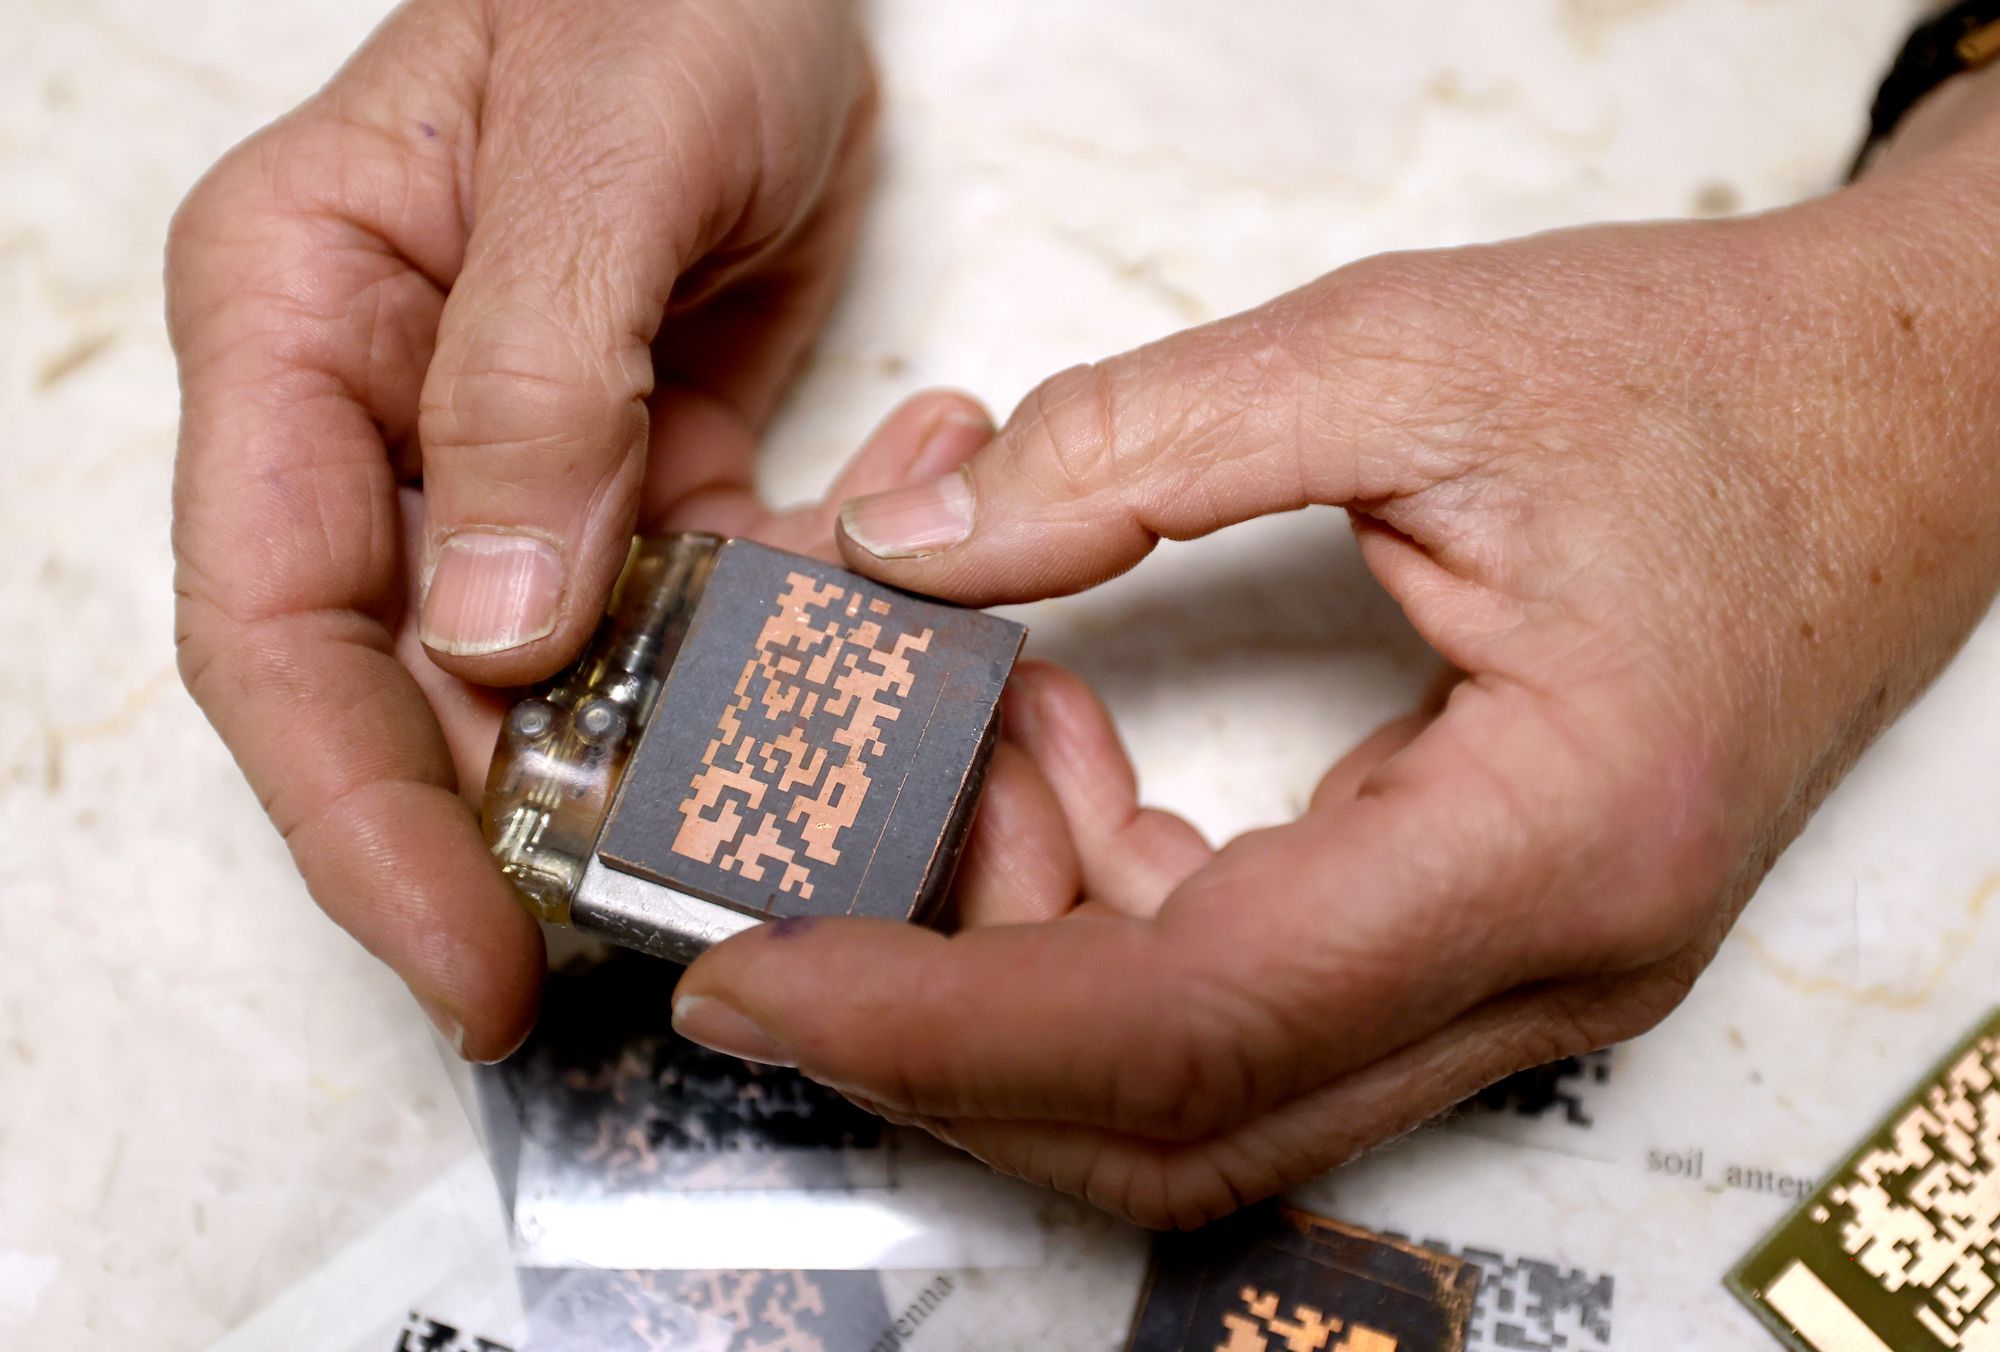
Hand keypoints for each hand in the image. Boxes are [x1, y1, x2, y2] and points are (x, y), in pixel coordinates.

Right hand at [169, 0, 901, 1058]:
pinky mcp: (642, 471)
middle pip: (417, 692)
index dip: (360, 815)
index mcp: (300, 325)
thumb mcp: (602, 154)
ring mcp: (518, 458)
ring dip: (701, 733)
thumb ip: (533, 382)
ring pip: (580, 676)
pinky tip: (895, 577)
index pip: (280, 625)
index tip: (464, 955)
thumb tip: (492, 633)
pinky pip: (705, 603)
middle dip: (532, 826)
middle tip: (664, 928)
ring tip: (835, 757)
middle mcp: (386, 416)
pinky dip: (799, 619)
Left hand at [670, 106, 1999, 1224]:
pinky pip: (1255, 998)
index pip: (1190, 1019)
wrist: (1900, 414)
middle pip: (1183, 1113)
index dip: (944, 1018)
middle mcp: (1549, 967)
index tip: (760, 970)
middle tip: (798, 887)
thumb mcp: (1406, 356)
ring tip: (980, 730)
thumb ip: (1136, 443)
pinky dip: (1114, 911)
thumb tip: (913, 543)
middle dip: (950, 1028)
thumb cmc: (1708, 384)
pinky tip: (1069, 751)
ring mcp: (1528, 977)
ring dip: (1034, 946)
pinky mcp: (1489, 939)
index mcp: (1553, 843)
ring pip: (1206, 1082)